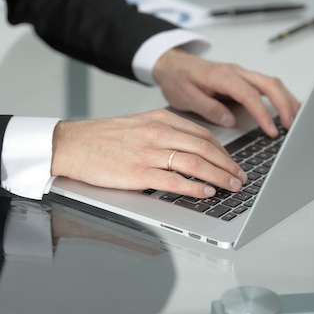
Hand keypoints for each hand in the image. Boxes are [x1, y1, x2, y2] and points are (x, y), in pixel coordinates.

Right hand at [51, 109, 247, 198]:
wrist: (72, 144)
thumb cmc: (103, 138)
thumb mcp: (139, 125)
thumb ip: (165, 134)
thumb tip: (192, 150)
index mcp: (159, 120)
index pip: (202, 135)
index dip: (223, 151)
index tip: (233, 163)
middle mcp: (157, 133)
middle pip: (205, 148)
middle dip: (228, 165)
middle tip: (240, 177)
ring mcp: (148, 153)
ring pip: (195, 164)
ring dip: (218, 176)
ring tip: (231, 186)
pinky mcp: (138, 173)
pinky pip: (174, 181)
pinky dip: (194, 188)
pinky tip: (206, 193)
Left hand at [152, 48, 300, 136]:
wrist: (172, 64)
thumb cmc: (178, 79)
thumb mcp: (185, 97)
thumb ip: (208, 107)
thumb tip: (229, 120)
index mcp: (221, 76)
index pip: (249, 94)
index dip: (263, 113)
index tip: (271, 130)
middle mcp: (235, 72)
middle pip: (269, 84)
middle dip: (284, 105)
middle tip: (292, 126)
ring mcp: (241, 74)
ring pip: (271, 83)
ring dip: (287, 100)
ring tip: (296, 120)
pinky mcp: (243, 80)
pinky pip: (267, 85)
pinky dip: (280, 96)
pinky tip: (288, 109)